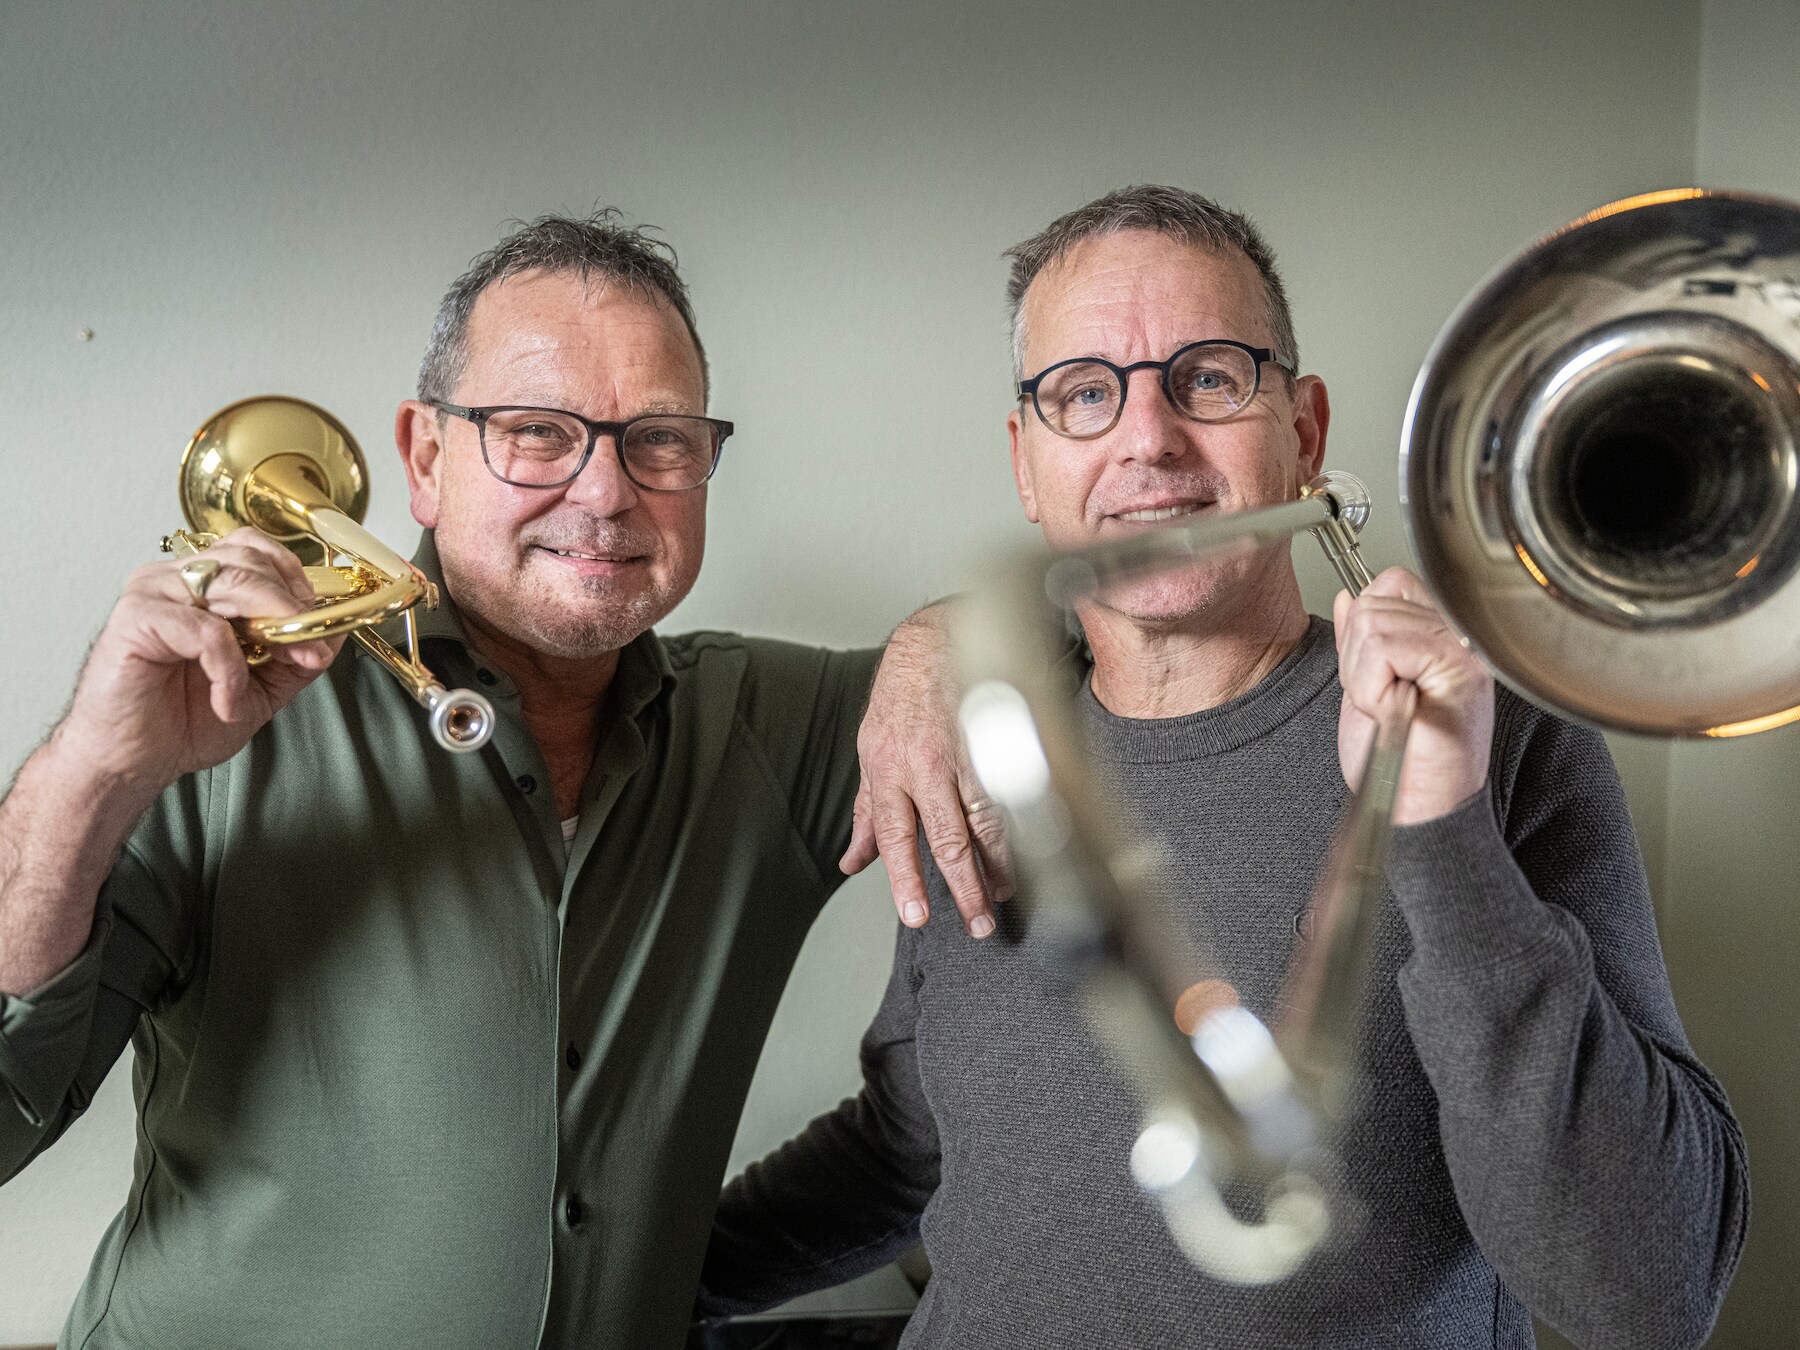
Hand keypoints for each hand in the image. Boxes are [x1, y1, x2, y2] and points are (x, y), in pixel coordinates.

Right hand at [60, 529, 342, 796]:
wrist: (132, 761)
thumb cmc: (181, 720)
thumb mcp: (261, 687)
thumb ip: (295, 657)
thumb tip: (336, 632)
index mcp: (203, 584)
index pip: (257, 550)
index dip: (297, 580)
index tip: (323, 623)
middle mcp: (176, 579)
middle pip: (251, 560)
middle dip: (294, 606)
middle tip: (311, 650)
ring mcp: (153, 592)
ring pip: (233, 582)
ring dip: (273, 627)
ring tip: (281, 667)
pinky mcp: (136, 617)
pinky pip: (206, 629)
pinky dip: (229, 668)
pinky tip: (226, 700)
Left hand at [839, 606, 1014, 936]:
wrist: (937, 639)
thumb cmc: (901, 696)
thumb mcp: (870, 752)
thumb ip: (867, 812)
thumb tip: (853, 859)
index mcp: (890, 770)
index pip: (897, 836)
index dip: (907, 879)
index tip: (915, 914)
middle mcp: (926, 765)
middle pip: (950, 837)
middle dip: (966, 886)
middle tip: (978, 921)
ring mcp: (966, 752)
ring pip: (987, 819)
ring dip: (1000, 863)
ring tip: (1005, 893)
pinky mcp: (997, 739)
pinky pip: (1011, 790)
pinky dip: (1021, 824)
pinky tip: (1028, 848)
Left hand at [1333, 568, 1492, 825]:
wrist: (1418, 806)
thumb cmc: (1400, 757)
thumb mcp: (1366, 686)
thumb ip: (1360, 640)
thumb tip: (1346, 597)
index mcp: (1441, 633)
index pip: (1390, 582)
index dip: (1363, 631)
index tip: (1379, 679)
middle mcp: (1459, 636)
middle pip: (1373, 604)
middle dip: (1358, 658)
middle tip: (1384, 701)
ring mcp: (1463, 651)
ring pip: (1372, 625)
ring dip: (1363, 676)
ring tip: (1392, 708)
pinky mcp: (1459, 671)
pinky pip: (1382, 650)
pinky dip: (1372, 687)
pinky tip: (1396, 712)